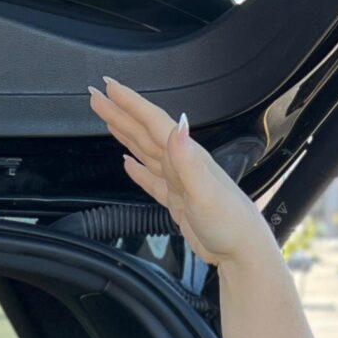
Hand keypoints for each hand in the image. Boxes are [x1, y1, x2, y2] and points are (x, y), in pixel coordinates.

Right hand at [84, 77, 274, 268]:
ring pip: (145, 151)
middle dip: (120, 113)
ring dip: (125, 134)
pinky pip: (151, 179)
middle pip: (144, 132)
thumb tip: (177, 126)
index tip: (108, 87)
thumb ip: (188, 160)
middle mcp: (181, 164)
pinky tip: (127, 163)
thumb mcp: (206, 191)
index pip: (152, 122)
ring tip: (108, 119)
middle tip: (96, 96)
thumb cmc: (230, 222)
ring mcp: (178, 182)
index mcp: (187, 156)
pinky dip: (137, 170)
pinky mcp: (176, 201)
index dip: (130, 104)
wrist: (241, 251)